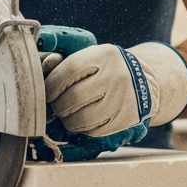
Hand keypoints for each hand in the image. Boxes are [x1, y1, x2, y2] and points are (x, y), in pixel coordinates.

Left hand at [45, 42, 186, 139]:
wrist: (144, 81)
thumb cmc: (106, 68)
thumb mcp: (91, 55)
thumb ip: (65, 58)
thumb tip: (42, 63)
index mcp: (105, 56)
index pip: (70, 70)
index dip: (52, 84)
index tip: (46, 91)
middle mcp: (117, 77)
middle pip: (74, 98)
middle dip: (58, 105)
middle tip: (56, 105)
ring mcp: (123, 100)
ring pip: (82, 119)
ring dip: (68, 120)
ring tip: (69, 113)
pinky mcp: (125, 120)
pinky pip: (94, 131)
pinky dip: (83, 129)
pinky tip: (84, 120)